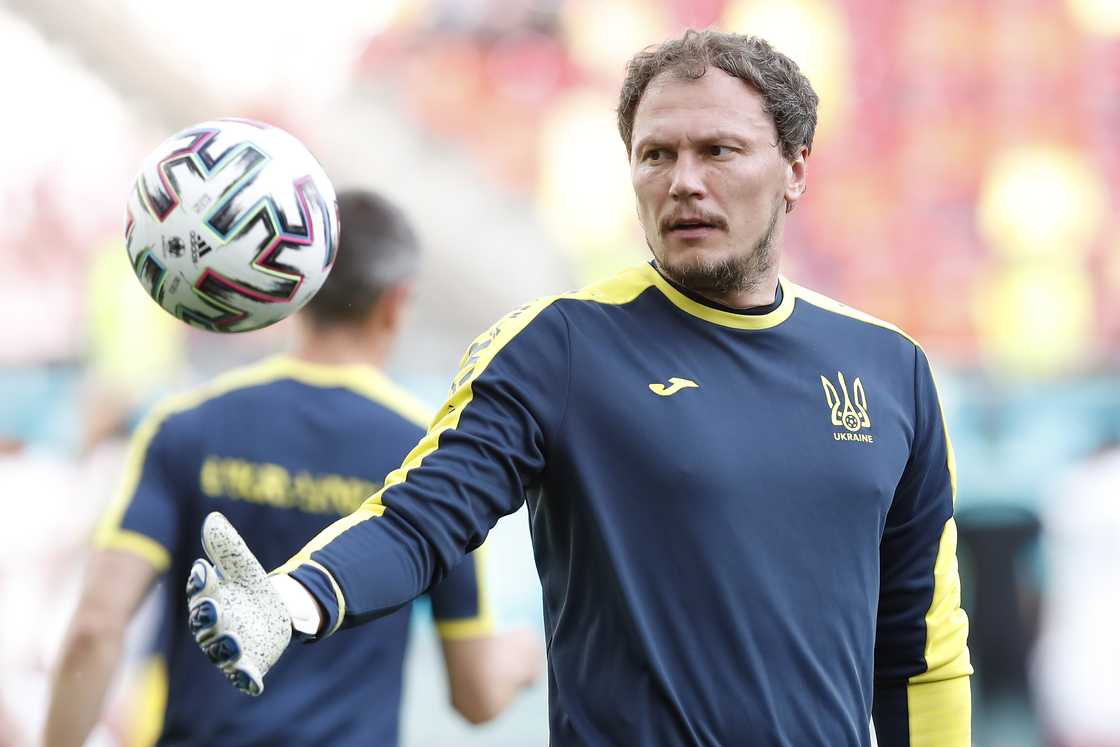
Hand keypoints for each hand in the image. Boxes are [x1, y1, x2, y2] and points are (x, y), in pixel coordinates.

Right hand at [186, 512, 291, 695]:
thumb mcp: (243, 565)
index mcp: (207, 602)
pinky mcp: (249, 666)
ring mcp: (229, 649)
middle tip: (213, 607)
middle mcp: (212, 629)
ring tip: (234, 640)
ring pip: (221, 652)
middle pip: (204, 626)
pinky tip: (254, 681)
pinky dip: (247, 679)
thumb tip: (213, 518)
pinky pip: (244, 676)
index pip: (199, 593)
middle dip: (207, 618)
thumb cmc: (250, 588)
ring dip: (226, 648)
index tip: (206, 569)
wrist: (276, 611)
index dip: (200, 583)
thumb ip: (227, 546)